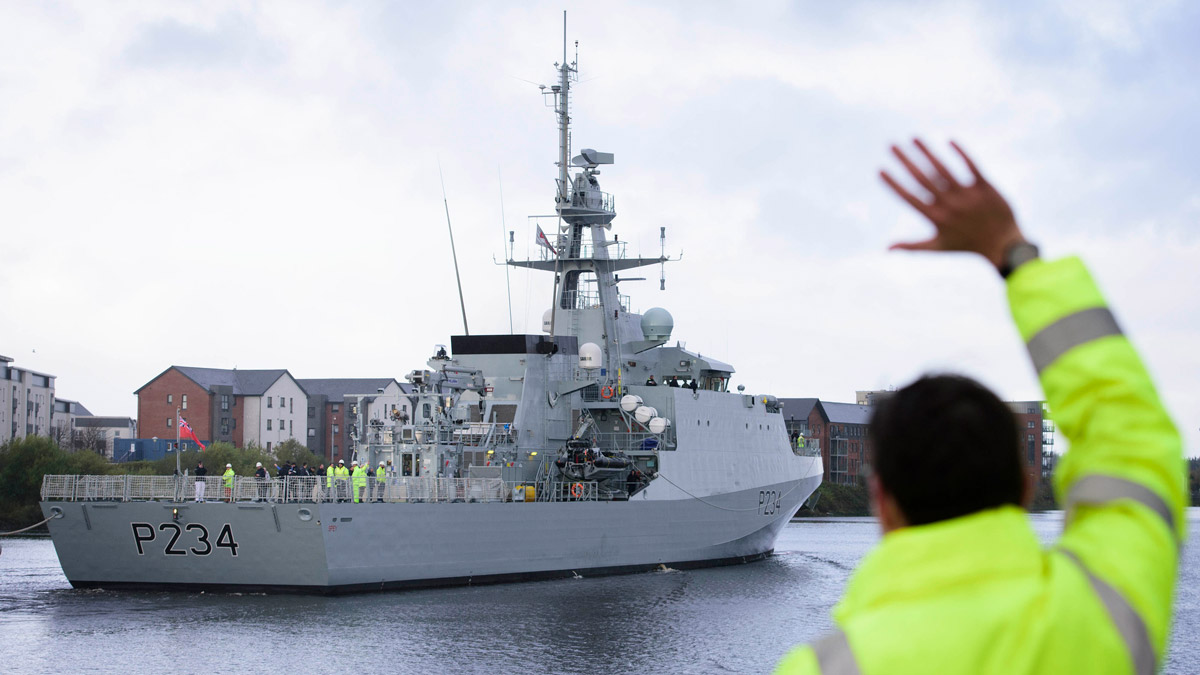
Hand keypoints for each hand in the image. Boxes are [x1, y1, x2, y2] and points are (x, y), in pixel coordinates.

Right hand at [881, 139, 1024, 269]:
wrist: (1003, 245)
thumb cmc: (966, 245)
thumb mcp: (938, 247)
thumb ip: (912, 246)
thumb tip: (887, 249)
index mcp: (936, 218)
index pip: (909, 197)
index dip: (894, 183)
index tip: (880, 169)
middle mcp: (949, 204)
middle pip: (922, 178)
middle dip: (905, 160)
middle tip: (891, 145)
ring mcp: (967, 195)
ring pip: (943, 169)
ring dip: (927, 151)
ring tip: (914, 138)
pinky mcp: (985, 187)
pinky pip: (972, 166)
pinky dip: (961, 153)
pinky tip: (948, 140)